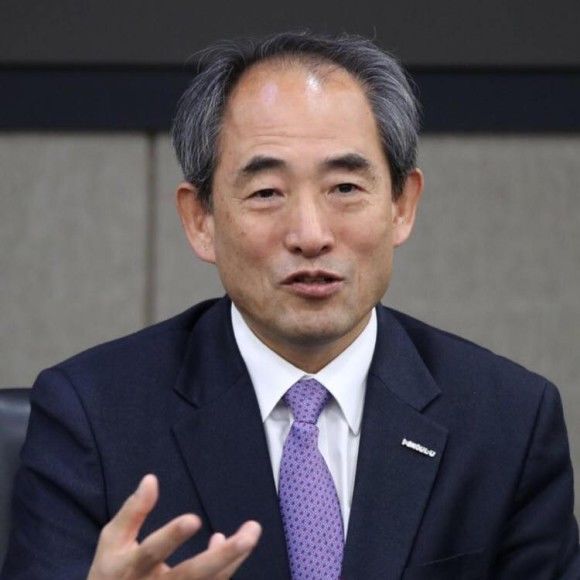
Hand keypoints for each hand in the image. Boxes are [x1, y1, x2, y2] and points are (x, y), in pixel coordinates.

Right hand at [88, 474, 260, 578]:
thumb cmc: (111, 571)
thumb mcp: (112, 541)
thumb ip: (133, 511)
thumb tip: (151, 479)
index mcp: (130, 570)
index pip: (152, 553)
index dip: (172, 536)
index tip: (194, 518)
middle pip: (191, 576)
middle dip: (222, 556)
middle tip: (250, 534)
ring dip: (233, 558)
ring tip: (252, 530)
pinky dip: (228, 566)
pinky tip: (238, 544)